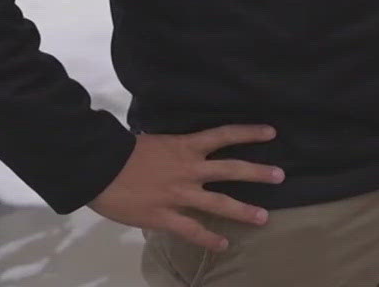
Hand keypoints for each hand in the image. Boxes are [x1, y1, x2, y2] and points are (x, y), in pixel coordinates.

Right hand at [88, 124, 283, 252]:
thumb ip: (172, 149)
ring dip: (243, 211)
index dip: (249, 133)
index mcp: (185, 146)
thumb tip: (180, 150)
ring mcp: (180, 194)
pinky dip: (209, 238)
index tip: (271, 132)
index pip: (224, 134)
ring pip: (219, 203)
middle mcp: (189, 169)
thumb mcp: (153, 142)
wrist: (98, 168)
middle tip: (280, 176)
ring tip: (263, 218)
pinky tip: (223, 245)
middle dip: (257, 172)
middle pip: (231, 169)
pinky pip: (192, 230)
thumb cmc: (122, 152)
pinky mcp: (165, 216)